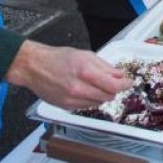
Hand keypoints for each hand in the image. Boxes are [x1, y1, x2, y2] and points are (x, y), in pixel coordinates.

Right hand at [5, 40, 132, 109]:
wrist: (34, 67)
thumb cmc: (58, 58)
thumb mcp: (85, 55)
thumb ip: (104, 66)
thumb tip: (120, 75)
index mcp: (85, 72)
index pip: (113, 86)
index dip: (125, 84)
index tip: (128, 82)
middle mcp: (79, 88)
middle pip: (108, 96)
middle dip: (113, 89)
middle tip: (112, 81)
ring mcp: (72, 100)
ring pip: (99, 103)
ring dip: (102, 95)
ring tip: (94, 84)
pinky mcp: (66, 107)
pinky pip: (87, 106)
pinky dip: (91, 100)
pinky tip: (85, 90)